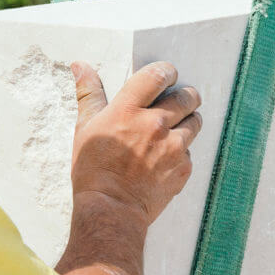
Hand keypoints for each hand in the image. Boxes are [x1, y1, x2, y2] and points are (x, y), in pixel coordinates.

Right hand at [70, 60, 201, 226]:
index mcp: (128, 110)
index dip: (167, 72)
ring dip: (188, 121)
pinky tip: (165, 158)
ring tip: (175, 129)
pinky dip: (182, 151)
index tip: (167, 75)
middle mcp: (155, 124)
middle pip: (186, 96)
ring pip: (195, 121)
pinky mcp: (183, 167)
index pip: (158, 75)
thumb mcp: (85, 127)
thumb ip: (89, 93)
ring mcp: (172, 147)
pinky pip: (190, 151)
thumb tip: (80, 65)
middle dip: (184, 95)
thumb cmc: (92, 168)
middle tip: (177, 101)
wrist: (110, 209)